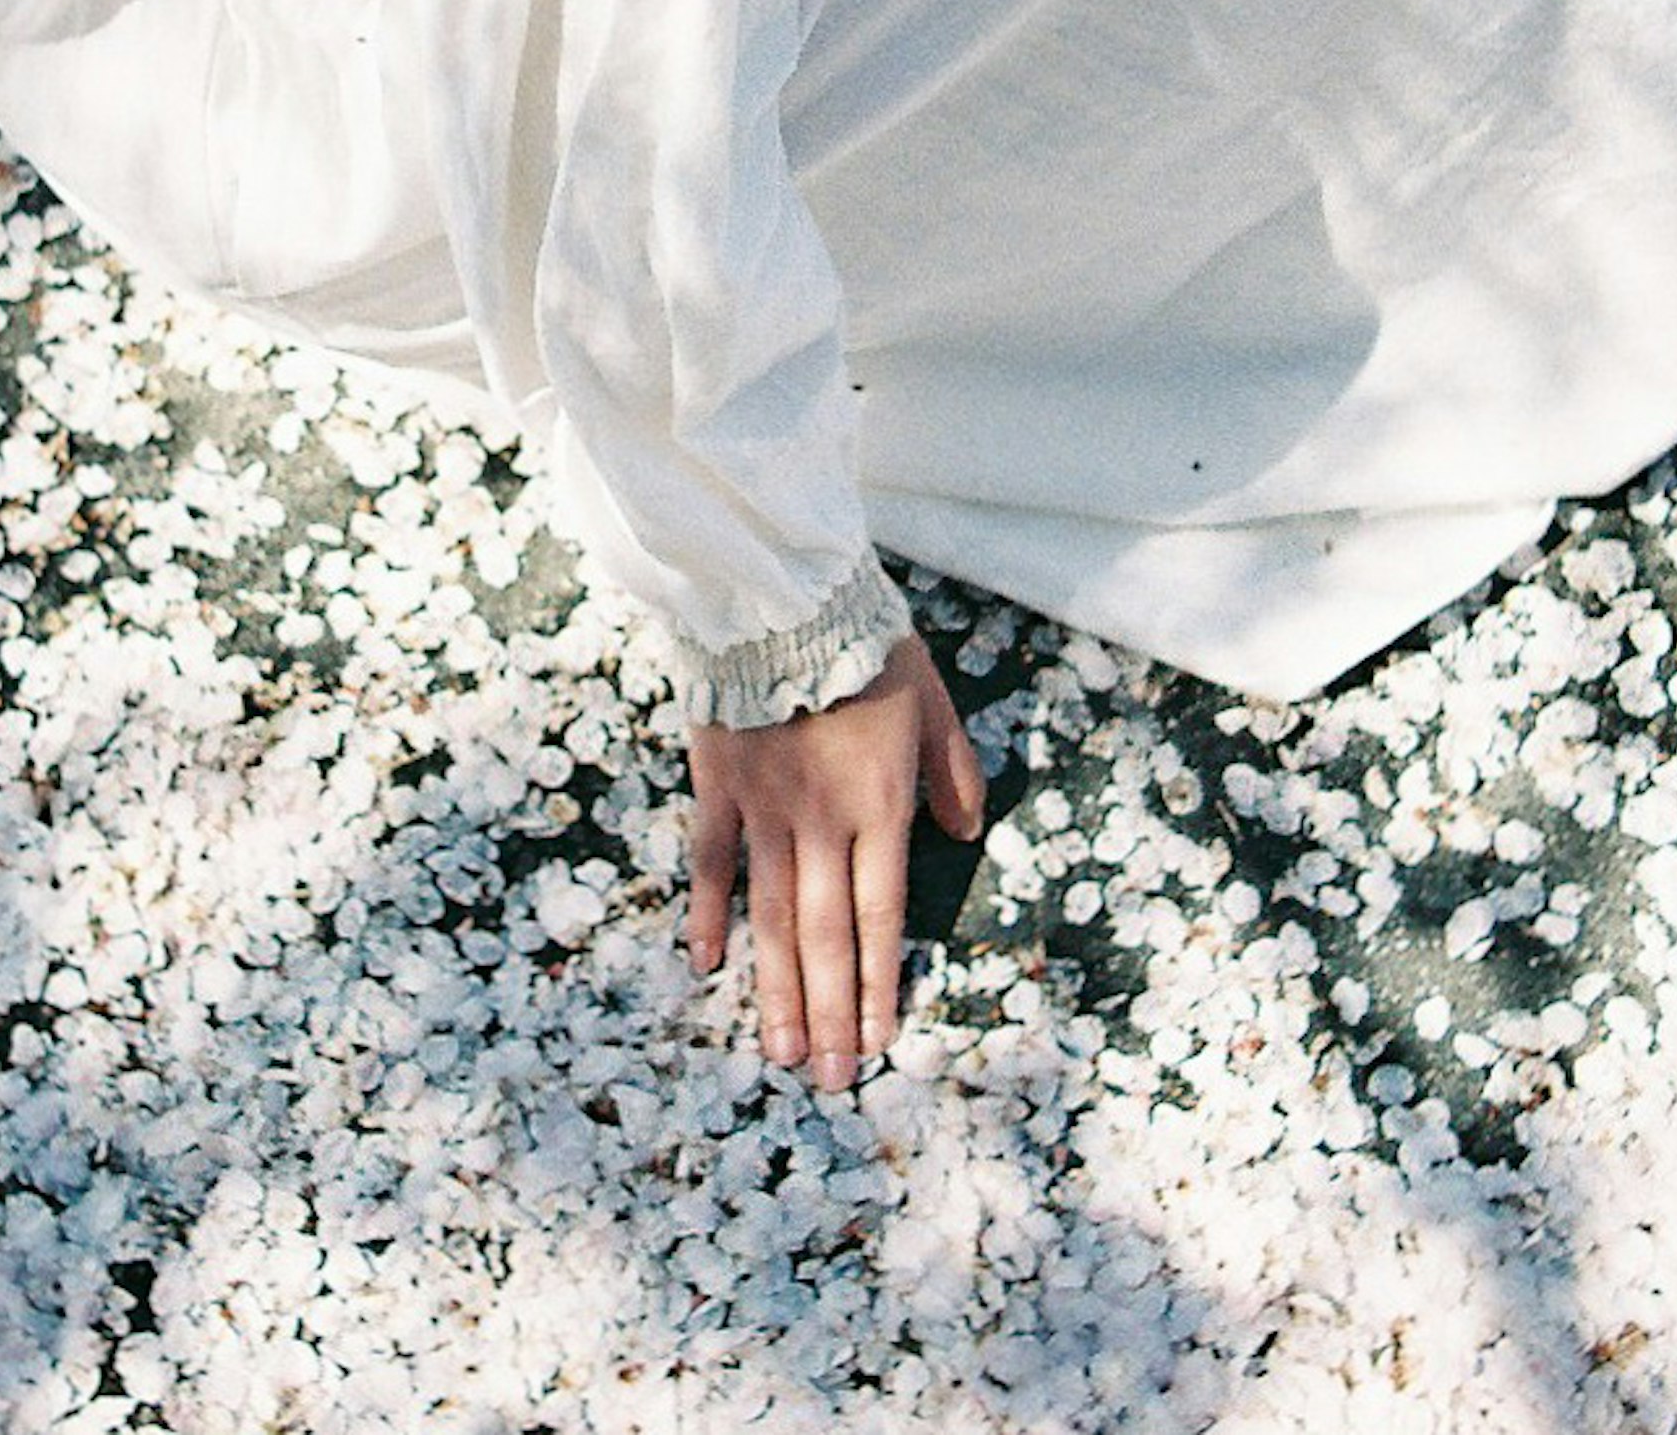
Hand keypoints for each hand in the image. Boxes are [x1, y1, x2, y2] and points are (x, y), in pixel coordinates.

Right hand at [686, 632, 985, 1089]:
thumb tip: (968, 832)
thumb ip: (953, 771)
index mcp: (879, 806)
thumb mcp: (933, 702)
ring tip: (781, 1052)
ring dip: (776, 988)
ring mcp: (764, 808)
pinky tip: (708, 966)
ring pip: (770, 916)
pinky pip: (712, 862)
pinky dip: (709, 915)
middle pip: (824, 935)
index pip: (879, 916)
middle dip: (829, 1012)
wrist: (785, 596)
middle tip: (830, 1080)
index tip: (877, 1042)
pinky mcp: (719, 786)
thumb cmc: (867, 645)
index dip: (877, 983)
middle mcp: (821, 821)